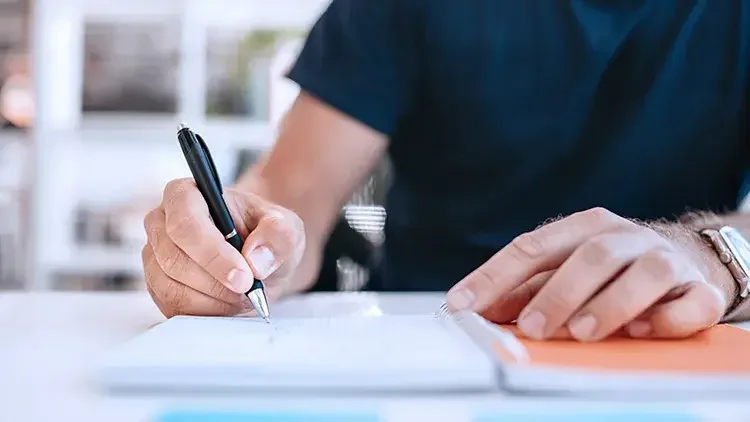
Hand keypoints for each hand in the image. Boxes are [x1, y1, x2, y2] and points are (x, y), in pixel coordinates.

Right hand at [142, 178, 304, 317]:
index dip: (213, 254)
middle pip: (174, 260)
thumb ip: (278, 235)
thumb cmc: (264, 233)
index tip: (244, 277)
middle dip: (217, 283)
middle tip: (250, 291)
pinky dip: (205, 312)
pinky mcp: (157, 285)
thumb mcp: (286, 226)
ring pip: (171, 288)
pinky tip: (228, 303)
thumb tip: (255, 260)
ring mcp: (155, 256)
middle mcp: (161, 222)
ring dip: (213, 301)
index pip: (185, 224)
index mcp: (187, 194)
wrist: (257, 255)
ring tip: (243, 296)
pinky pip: (171, 308)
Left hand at [446, 208, 731, 340]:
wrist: (688, 258)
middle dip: (557, 293)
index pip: (531, 247)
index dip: (493, 277)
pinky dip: (668, 318)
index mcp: (583, 227)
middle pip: (590, 256)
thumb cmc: (612, 268)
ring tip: (583, 332)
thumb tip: (485, 312)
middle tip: (532, 327)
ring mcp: (666, 259)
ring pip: (643, 273)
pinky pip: (692, 301)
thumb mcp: (565, 270)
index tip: (461, 304)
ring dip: (610, 304)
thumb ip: (527, 290)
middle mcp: (624, 237)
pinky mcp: (701, 288)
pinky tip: (643, 331)